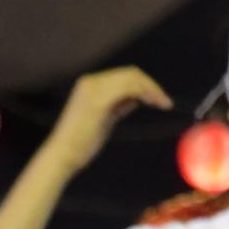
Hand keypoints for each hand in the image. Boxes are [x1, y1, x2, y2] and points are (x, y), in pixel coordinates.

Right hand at [41, 67, 171, 172]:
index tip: (159, 99)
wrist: (63, 155)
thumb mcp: (104, 117)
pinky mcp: (98, 101)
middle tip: (166, 102)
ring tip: (163, 104)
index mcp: (90, 84)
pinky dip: (146, 93)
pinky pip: (129, 89)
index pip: (124, 75)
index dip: (145, 84)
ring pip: (132, 78)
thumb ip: (118, 105)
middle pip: (130, 73)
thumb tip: (137, 98)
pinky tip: (154, 103)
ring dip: (152, 89)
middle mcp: (90, 82)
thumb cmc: (82, 141)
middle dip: (151, 85)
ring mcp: (93, 90)